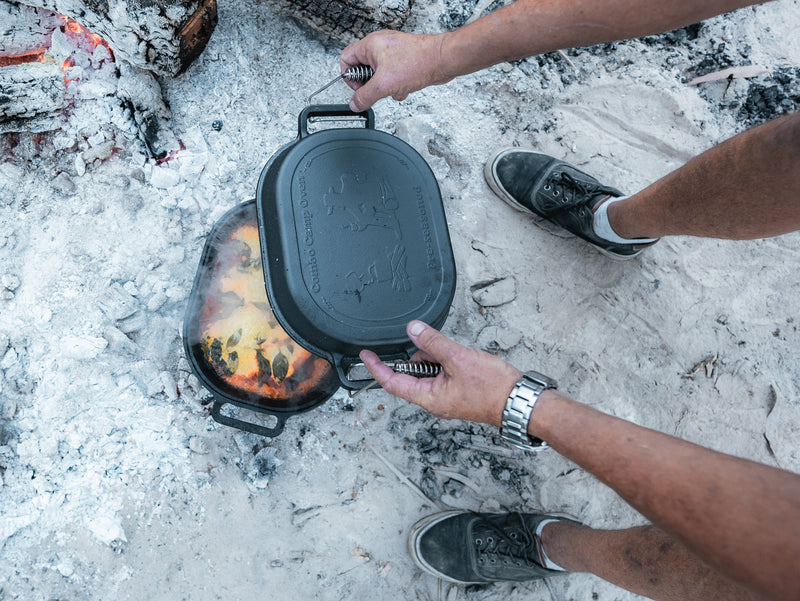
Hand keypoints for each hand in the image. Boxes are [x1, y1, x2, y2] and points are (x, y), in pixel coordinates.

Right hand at [340, 31, 454, 110]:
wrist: (443, 60)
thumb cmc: (418, 62)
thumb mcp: (384, 85)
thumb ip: (365, 96)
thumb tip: (355, 104)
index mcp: (370, 45)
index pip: (346, 59)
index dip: (349, 77)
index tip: (359, 89)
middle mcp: (380, 46)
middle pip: (362, 69)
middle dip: (371, 84)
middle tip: (378, 89)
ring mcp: (393, 52)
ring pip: (379, 75)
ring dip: (385, 87)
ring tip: (395, 87)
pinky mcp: (403, 60)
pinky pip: (392, 76)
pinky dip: (396, 85)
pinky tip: (405, 88)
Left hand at [358, 321, 521, 425]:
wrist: (519, 400)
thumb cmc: (494, 389)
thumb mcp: (458, 358)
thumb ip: (433, 343)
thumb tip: (413, 330)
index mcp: (430, 398)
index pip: (393, 383)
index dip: (377, 368)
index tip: (365, 356)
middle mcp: (435, 400)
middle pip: (412, 374)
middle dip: (419, 356)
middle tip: (431, 345)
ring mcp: (447, 397)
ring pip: (429, 372)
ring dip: (435, 357)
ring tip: (455, 354)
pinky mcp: (459, 391)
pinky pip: (443, 373)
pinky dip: (446, 361)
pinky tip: (460, 358)